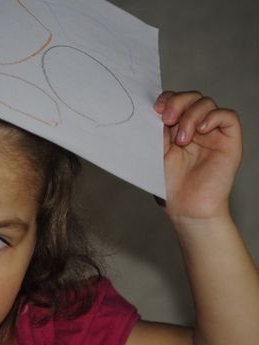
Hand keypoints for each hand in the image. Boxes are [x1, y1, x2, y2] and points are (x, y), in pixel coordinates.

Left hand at [154, 91, 241, 222]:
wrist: (185, 209)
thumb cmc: (168, 186)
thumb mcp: (155, 152)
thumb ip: (156, 130)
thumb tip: (154, 108)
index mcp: (175, 129)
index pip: (174, 100)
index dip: (167, 99)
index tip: (155, 109)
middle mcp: (194, 128)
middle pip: (191, 97)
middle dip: (178, 102)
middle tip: (167, 119)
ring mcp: (212, 133)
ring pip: (207, 103)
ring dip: (191, 115)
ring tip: (181, 140)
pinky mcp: (229, 141)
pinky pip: (228, 116)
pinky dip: (214, 116)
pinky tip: (201, 130)